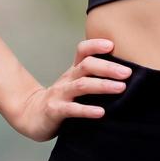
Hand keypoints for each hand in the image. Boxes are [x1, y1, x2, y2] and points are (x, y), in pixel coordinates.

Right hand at [10, 38, 133, 141]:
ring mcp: (60, 94)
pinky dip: (87, 110)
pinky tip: (101, 112)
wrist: (31, 115)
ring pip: (81, 85)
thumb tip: (125, 76)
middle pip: (86, 66)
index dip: (95, 45)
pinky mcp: (55, 111)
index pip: (82, 51)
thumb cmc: (61, 100)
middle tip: (127, 72)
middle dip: (108, 67)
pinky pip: (72, 109)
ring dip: (102, 85)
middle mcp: (67, 79)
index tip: (112, 45)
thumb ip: (93, 78)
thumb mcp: (75, 84)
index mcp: (73, 71)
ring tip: (120, 88)